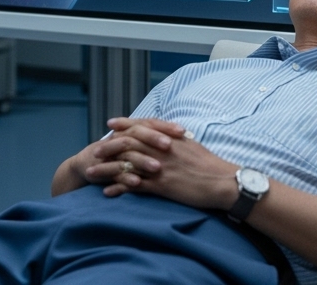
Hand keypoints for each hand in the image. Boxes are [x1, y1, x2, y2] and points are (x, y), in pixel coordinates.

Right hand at [51, 118, 183, 194]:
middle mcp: (121, 138)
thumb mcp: (137, 146)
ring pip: (128, 154)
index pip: (150, 123)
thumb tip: (185, 138)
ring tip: (158, 167)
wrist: (87, 165)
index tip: (182, 131)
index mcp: (131, 131)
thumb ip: (155, 141)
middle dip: (154, 139)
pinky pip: (114, 173)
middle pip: (138, 134)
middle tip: (170, 145)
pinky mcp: (102, 169)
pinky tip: (136, 182)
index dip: (165, 126)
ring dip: (142, 160)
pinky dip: (125, 177)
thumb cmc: (120, 156)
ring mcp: (111, 154)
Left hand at [92, 117, 240, 210]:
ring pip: (126, 164)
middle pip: (128, 143)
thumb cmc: (211, 165)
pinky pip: (134, 185)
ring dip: (107, 169)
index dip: (125, 124)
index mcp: (169, 138)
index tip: (111, 124)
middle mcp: (161, 150)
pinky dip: (119, 188)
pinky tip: (107, 192)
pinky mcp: (161, 185)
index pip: (142, 126)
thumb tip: (169, 137)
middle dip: (110, 146)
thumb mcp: (193, 146)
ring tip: (92, 173)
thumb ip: (177, 140)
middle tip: (96, 149)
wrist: (224, 182)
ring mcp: (159, 167)